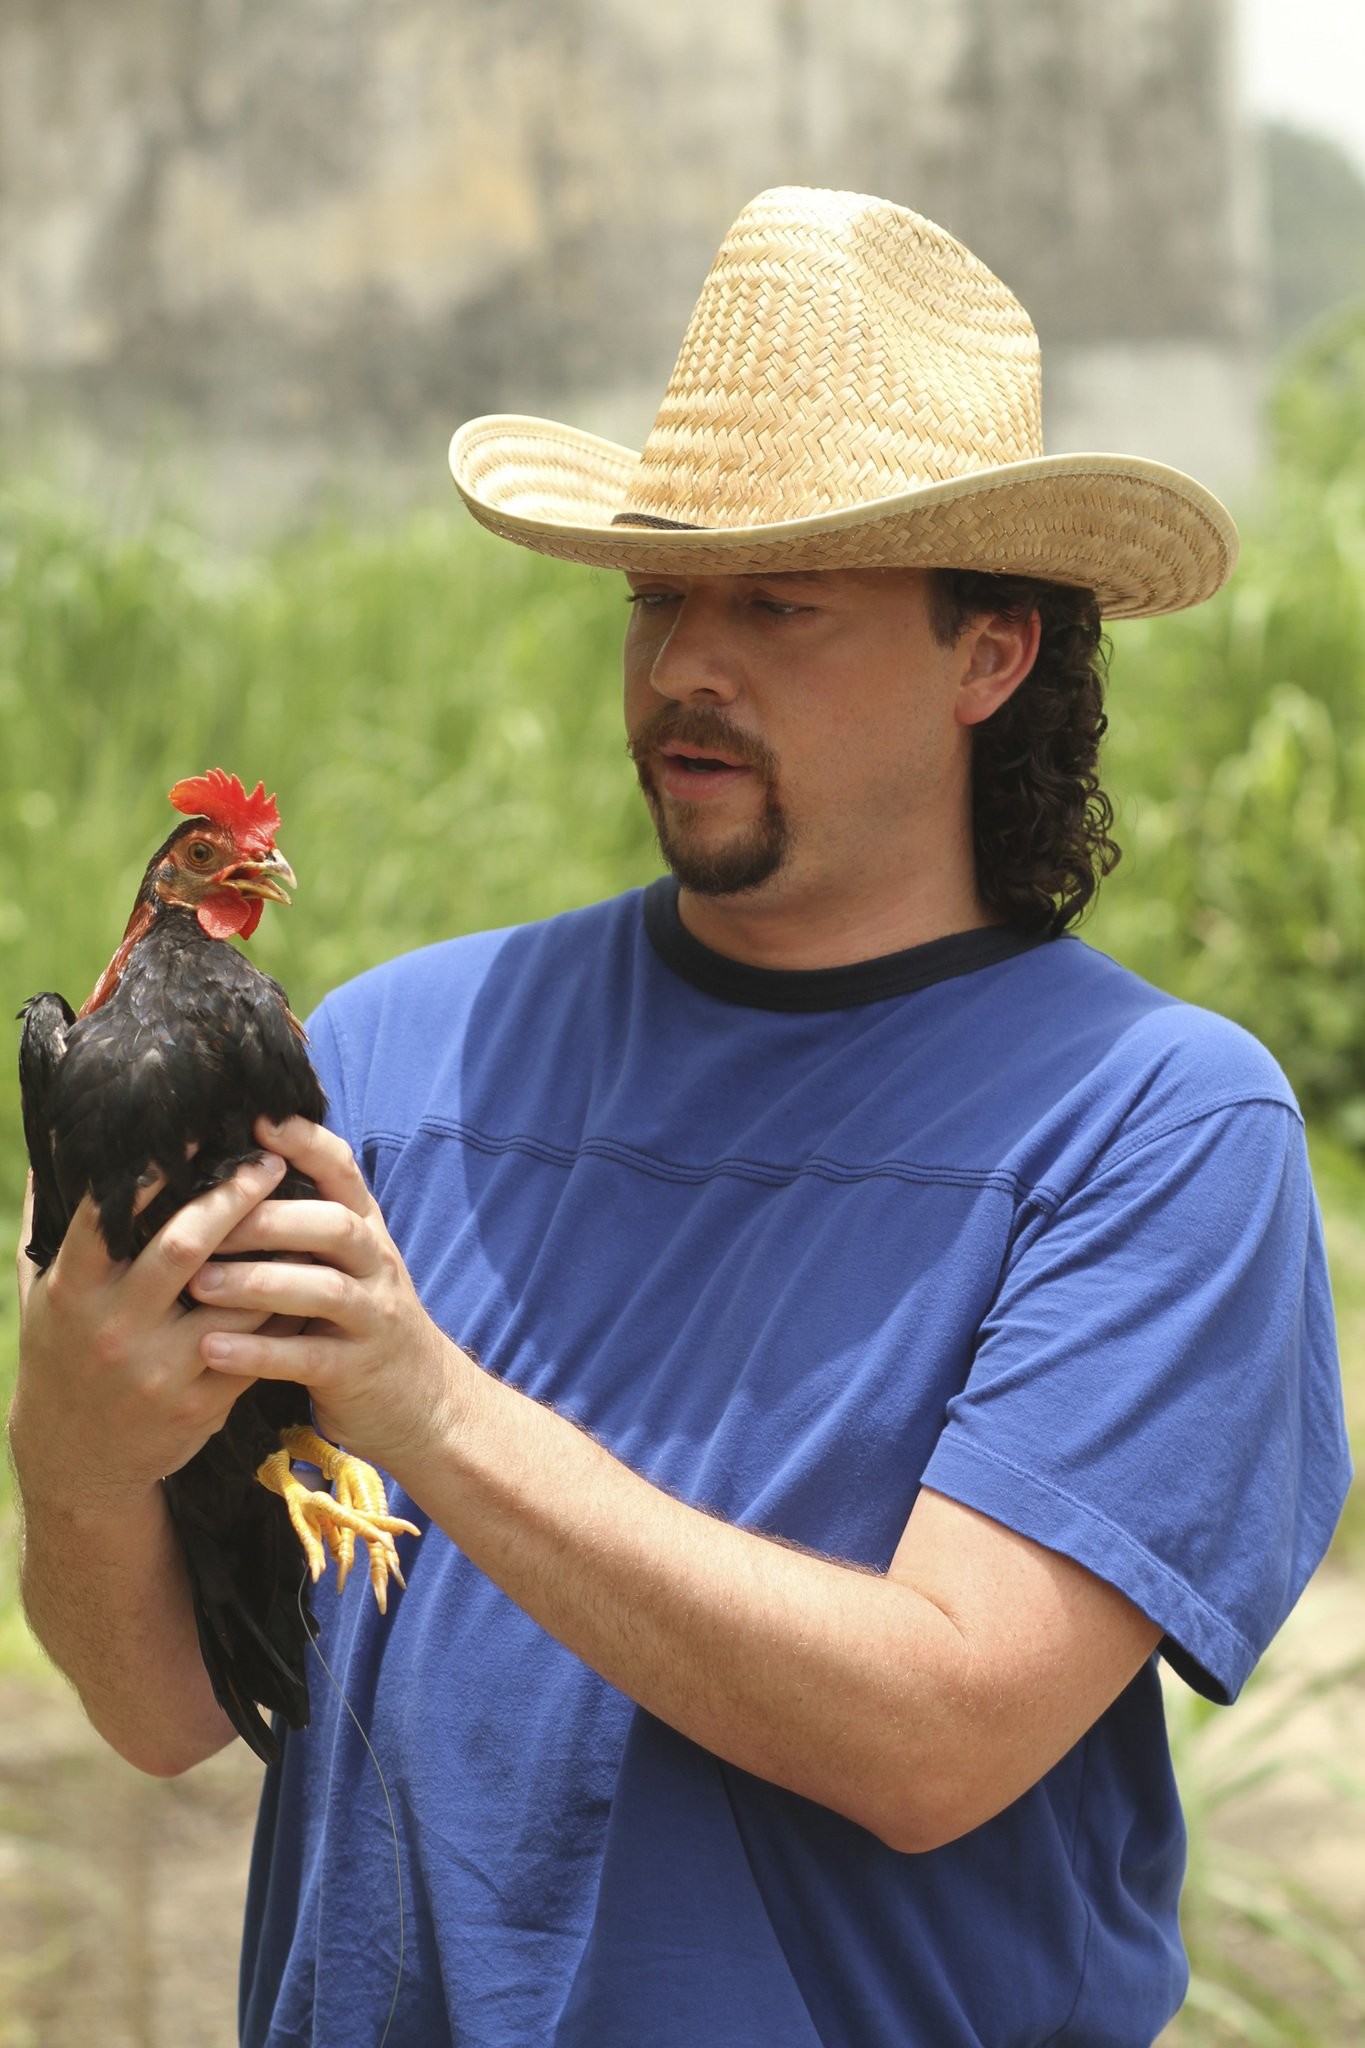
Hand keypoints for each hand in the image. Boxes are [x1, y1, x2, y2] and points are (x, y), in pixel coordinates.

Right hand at [10, 1154, 290, 1512]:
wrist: (75, 1461)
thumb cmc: (62, 1357)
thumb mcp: (39, 1296)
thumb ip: (47, 1227)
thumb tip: (54, 1154)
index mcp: (74, 1292)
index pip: (108, 1218)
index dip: (147, 1171)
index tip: (192, 1130)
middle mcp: (115, 1328)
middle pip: (183, 1246)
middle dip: (232, 1196)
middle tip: (268, 1163)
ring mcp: (160, 1370)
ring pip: (235, 1296)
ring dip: (273, 1251)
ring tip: (304, 1211)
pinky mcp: (201, 1403)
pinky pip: (258, 1344)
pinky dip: (284, 1307)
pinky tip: (306, 1275)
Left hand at [188, 1117, 469, 1480]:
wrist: (424, 1402)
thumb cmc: (361, 1323)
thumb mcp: (348, 1266)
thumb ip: (305, 1226)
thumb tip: (232, 1177)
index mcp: (366, 1234)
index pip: (343, 1172)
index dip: (305, 1143)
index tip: (257, 1121)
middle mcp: (376, 1267)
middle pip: (334, 1225)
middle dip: (271, 1218)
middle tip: (206, 1221)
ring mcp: (373, 1319)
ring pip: (324, 1289)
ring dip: (260, 1283)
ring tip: (200, 1284)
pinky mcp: (358, 1371)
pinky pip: (309, 1357)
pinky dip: (260, 1351)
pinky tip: (213, 1348)